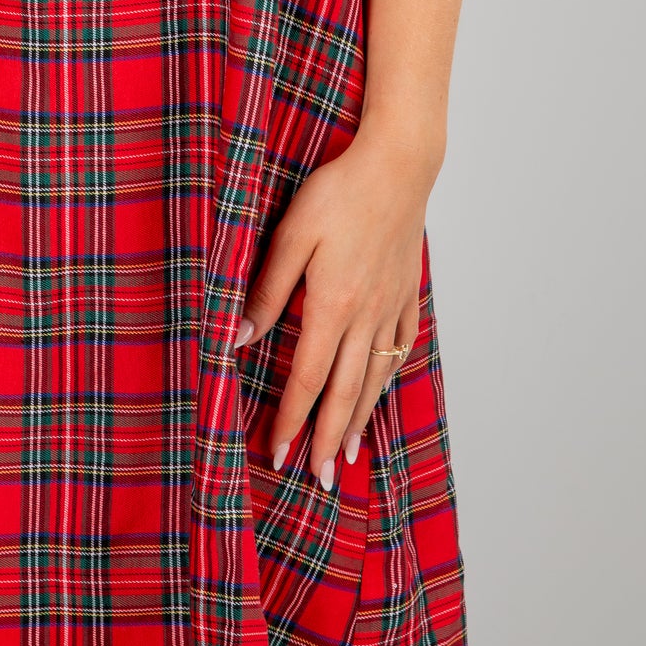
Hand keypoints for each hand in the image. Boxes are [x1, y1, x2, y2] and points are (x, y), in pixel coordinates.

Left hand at [233, 131, 433, 486]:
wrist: (398, 165)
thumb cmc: (338, 192)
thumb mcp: (290, 235)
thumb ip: (266, 290)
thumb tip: (238, 339)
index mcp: (332, 305)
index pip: (307, 380)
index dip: (292, 421)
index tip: (278, 454)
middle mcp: (365, 316)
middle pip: (345, 394)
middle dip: (329, 441)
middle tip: (321, 481)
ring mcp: (391, 307)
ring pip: (375, 378)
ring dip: (360, 421)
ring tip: (351, 456)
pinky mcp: (407, 293)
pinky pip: (399, 349)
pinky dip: (388, 379)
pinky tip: (381, 391)